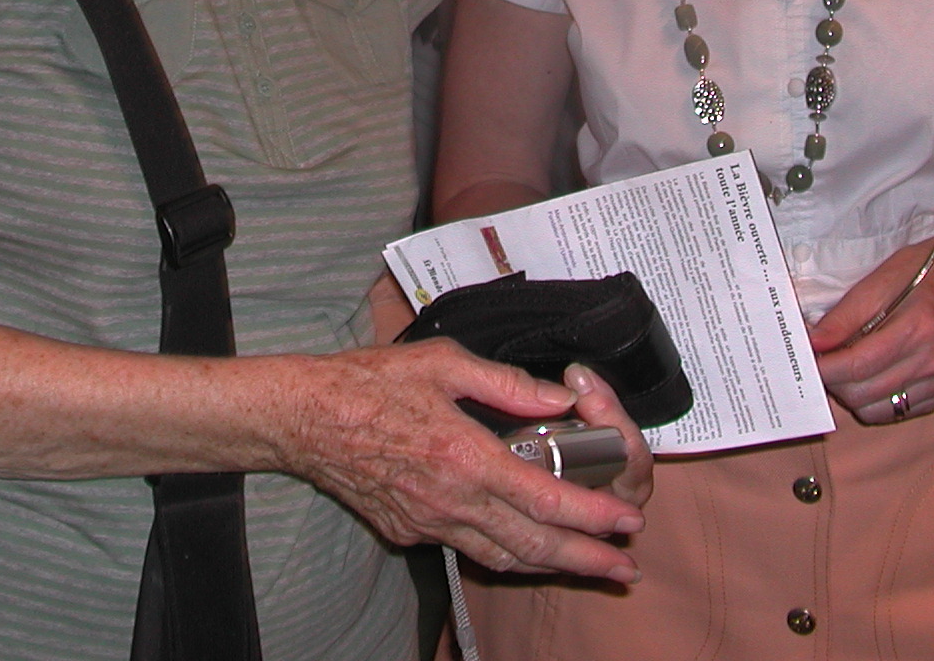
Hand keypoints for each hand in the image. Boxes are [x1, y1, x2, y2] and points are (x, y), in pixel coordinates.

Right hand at [274, 339, 646, 580]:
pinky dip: (504, 554)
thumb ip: (507, 383)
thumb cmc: (369, 382)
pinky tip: (521, 547)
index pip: (546, 499)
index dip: (593, 515)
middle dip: (586, 560)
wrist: (305, 417)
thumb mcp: (443, 364)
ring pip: (503, 557)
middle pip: (534, 545)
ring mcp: (429, 523)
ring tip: (587, 569)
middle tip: (624, 568)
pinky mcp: (408, 531)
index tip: (627, 521)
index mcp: (466, 457)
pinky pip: (467, 549)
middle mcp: (452, 501)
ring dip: (551, 566)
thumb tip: (560, 394)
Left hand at [808, 234, 933, 424]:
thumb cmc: (916, 274)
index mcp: (919, 328)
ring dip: (851, 394)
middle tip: (821, 361)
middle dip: (833, 381)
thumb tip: (812, 344)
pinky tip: (870, 375)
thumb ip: (842, 318)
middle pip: (864, 392)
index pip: (857, 364)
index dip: (823, 367)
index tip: (803, 360)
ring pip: (877, 409)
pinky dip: (874, 400)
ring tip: (845, 367)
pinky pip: (896, 412)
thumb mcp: (874, 283)